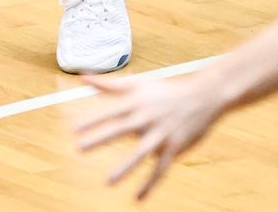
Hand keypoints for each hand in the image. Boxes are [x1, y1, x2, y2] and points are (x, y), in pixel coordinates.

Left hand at [75, 73, 225, 200]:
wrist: (204, 95)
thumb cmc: (165, 90)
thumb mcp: (138, 83)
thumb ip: (109, 85)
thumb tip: (83, 79)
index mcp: (137, 101)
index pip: (111, 111)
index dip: (93, 120)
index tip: (74, 129)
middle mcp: (148, 116)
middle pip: (121, 128)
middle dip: (101, 138)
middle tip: (80, 148)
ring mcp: (162, 132)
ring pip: (142, 152)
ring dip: (126, 166)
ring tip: (109, 181)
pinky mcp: (175, 146)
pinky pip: (161, 168)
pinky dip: (150, 183)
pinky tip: (138, 197)